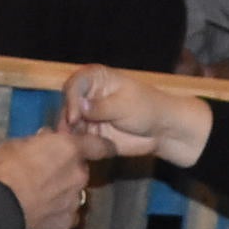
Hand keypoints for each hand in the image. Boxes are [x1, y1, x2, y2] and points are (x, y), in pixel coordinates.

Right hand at [0, 128, 90, 228]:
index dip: (100, 146)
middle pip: (81, 169)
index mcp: (68, 150)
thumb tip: (47, 139)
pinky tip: (42, 211)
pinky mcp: (67, 222)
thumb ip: (39, 142)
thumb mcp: (16, 145)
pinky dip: (59, 211)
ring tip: (40, 194)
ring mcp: (74, 200)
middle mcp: (78, 175)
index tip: (99, 148)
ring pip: (75, 192)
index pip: (99, 145)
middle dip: (68, 169)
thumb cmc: (3, 171)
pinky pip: (68, 213)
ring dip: (63, 191)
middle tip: (46, 171)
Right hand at [62, 65, 209, 166]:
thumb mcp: (125, 105)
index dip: (71, 99)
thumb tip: (79, 106)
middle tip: (71, 134)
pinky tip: (82, 151)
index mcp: (96, 78)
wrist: (162, 131)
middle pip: (66, 104)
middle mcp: (87, 95)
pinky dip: (77, 146)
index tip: (75, 117)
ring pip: (68, 124)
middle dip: (67, 119)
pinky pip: (76, 140)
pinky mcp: (89, 133)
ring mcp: (87, 115)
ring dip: (70, 135)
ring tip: (77, 145)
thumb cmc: (148, 109)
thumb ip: (101, 107)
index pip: (75, 83)